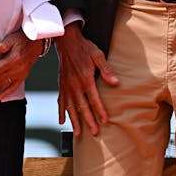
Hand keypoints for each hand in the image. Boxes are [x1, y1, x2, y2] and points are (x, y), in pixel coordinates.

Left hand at [0, 30, 43, 101]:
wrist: (36, 43)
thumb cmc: (22, 39)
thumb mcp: (13, 38)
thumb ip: (5, 43)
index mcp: (14, 59)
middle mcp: (18, 69)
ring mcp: (21, 74)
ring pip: (3, 82)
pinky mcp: (23, 77)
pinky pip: (13, 87)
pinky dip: (6, 93)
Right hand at [55, 22, 118, 136]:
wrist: (66, 41)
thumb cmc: (84, 48)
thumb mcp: (98, 55)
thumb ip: (106, 69)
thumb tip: (115, 82)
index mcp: (85, 78)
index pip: (94, 98)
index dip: (99, 111)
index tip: (104, 121)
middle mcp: (74, 85)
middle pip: (82, 106)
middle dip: (88, 121)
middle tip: (94, 132)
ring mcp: (66, 86)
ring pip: (70, 107)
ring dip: (74, 121)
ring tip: (78, 133)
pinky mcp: (61, 85)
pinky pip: (60, 101)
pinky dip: (60, 112)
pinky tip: (62, 121)